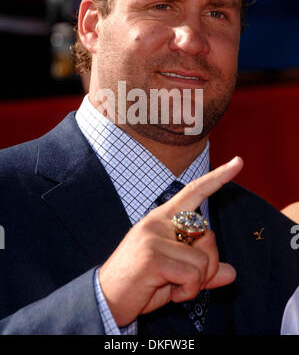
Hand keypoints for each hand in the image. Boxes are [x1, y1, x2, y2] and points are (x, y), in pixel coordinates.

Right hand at [99, 156, 242, 326]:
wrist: (106, 299)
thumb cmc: (141, 284)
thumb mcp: (177, 275)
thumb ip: (203, 271)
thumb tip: (232, 273)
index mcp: (162, 218)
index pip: (194, 191)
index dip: (218, 178)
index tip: (238, 161)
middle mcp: (158, 221)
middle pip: (209, 235)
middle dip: (208, 265)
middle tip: (184, 281)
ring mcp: (153, 237)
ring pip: (204, 260)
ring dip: (196, 283)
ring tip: (172, 285)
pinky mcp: (152, 256)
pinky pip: (193, 276)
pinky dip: (188, 292)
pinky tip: (169, 292)